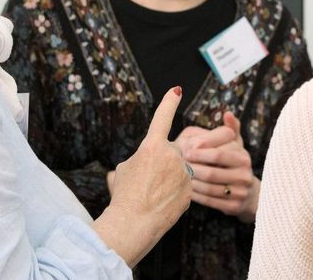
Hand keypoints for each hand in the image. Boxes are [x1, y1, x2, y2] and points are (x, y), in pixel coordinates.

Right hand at [93, 87, 191, 266]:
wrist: (133, 223)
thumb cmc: (123, 196)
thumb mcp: (122, 172)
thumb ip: (134, 162)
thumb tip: (131, 169)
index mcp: (153, 146)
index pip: (162, 118)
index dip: (170, 102)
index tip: (177, 90)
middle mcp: (172, 155)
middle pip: (169, 154)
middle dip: (161, 164)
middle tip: (146, 182)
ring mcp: (184, 173)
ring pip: (178, 172)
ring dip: (168, 180)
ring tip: (152, 195)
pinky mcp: (190, 191)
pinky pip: (182, 188)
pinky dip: (173, 195)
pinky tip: (162, 204)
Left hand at [182, 112, 260, 222]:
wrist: (248, 192)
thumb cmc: (233, 162)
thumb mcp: (234, 144)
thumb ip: (230, 128)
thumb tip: (228, 113)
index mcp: (243, 156)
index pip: (219, 152)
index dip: (200, 150)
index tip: (184, 148)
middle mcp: (245, 174)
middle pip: (213, 171)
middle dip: (193, 167)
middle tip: (178, 163)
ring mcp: (241, 191)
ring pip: (210, 187)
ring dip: (191, 182)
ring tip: (178, 175)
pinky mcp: (234, 206)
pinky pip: (210, 200)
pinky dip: (196, 195)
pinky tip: (185, 188)